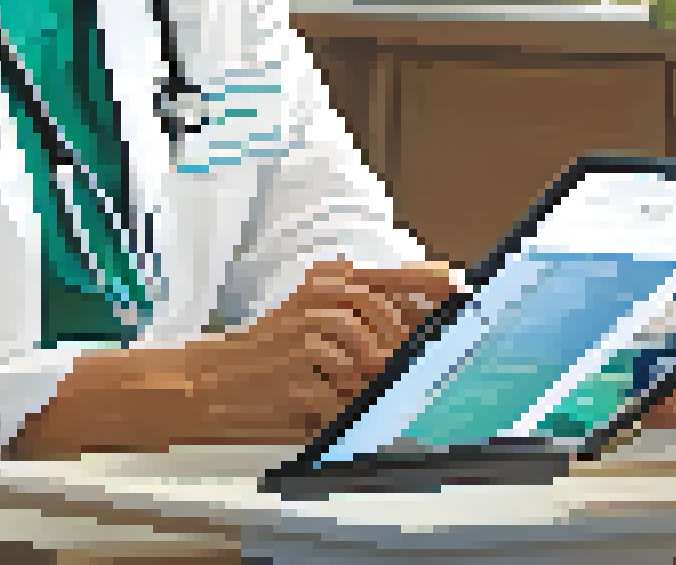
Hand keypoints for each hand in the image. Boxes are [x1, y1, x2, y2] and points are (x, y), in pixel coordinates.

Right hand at [5, 258, 458, 458]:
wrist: (213, 382)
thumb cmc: (271, 355)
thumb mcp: (317, 322)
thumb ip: (369, 313)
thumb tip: (434, 307)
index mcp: (327, 283)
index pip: (393, 274)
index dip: (432, 284)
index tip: (463, 295)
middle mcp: (316, 298)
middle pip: (381, 309)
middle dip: (400, 342)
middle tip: (400, 364)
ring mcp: (302, 332)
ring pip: (363, 348)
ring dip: (369, 373)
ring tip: (356, 384)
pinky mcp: (292, 369)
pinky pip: (338, 387)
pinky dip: (342, 399)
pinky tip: (331, 401)